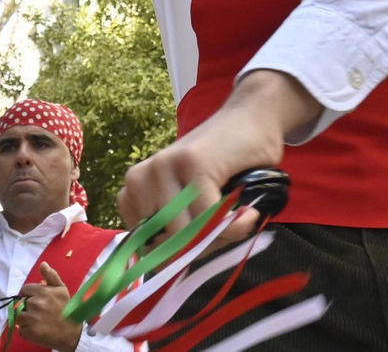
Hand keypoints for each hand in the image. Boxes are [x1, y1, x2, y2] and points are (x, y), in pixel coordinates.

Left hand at [12, 263, 82, 350]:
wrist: (71, 333)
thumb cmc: (66, 309)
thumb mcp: (61, 290)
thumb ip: (51, 276)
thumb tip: (43, 264)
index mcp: (43, 292)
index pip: (25, 290)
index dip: (29, 295)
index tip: (37, 300)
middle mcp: (36, 304)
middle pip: (21, 303)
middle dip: (27, 306)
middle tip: (39, 312)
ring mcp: (31, 319)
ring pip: (18, 316)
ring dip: (24, 318)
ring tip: (36, 321)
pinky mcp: (28, 332)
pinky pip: (20, 329)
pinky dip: (26, 330)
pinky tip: (36, 329)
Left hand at [116, 70, 319, 246]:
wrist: (252, 118)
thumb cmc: (225, 165)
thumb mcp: (192, 203)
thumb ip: (177, 231)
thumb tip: (170, 270)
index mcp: (134, 189)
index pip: (146, 248)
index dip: (181, 253)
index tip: (206, 238)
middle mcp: (140, 177)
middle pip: (166, 244)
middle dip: (203, 246)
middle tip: (229, 228)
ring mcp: (165, 166)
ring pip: (184, 233)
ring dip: (220, 236)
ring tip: (238, 218)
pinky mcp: (192, 163)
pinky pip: (208, 216)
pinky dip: (235, 224)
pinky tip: (249, 211)